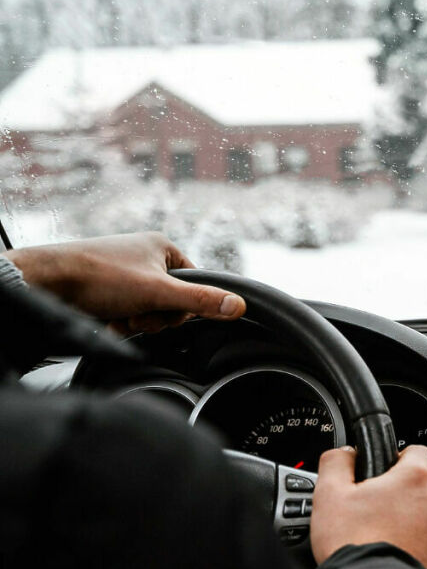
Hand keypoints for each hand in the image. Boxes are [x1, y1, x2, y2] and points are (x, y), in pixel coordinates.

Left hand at [3, 232, 245, 332]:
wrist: (46, 282)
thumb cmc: (98, 277)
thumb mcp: (158, 292)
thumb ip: (200, 301)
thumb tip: (239, 306)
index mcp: (162, 247)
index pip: (195, 283)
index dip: (183, 305)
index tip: (164, 309)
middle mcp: (144, 257)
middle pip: (172, 300)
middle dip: (156, 316)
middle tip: (137, 313)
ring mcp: (124, 273)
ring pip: (149, 310)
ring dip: (138, 321)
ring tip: (118, 315)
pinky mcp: (106, 289)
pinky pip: (128, 312)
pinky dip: (120, 322)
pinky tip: (107, 318)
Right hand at [311, 444, 426, 568]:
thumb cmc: (353, 544)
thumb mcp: (329, 494)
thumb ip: (337, 463)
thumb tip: (344, 454)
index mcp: (415, 478)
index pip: (417, 451)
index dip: (399, 459)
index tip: (387, 473)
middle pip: (423, 487)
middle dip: (403, 496)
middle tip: (377, 512)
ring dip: (414, 521)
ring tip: (385, 537)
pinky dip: (422, 546)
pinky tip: (398, 554)